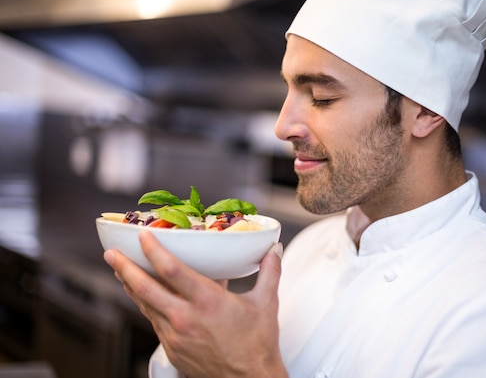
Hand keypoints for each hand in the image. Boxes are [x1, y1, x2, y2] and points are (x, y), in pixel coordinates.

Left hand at [104, 231, 287, 377]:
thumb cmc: (257, 346)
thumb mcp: (266, 303)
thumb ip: (270, 272)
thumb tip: (274, 250)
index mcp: (208, 302)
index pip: (172, 270)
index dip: (154, 250)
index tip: (143, 236)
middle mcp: (186, 318)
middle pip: (145, 288)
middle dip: (124, 268)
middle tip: (111, 254)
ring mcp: (176, 336)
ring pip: (145, 306)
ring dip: (130, 286)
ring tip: (121, 271)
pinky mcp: (173, 350)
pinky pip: (154, 322)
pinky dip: (146, 306)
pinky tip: (144, 299)